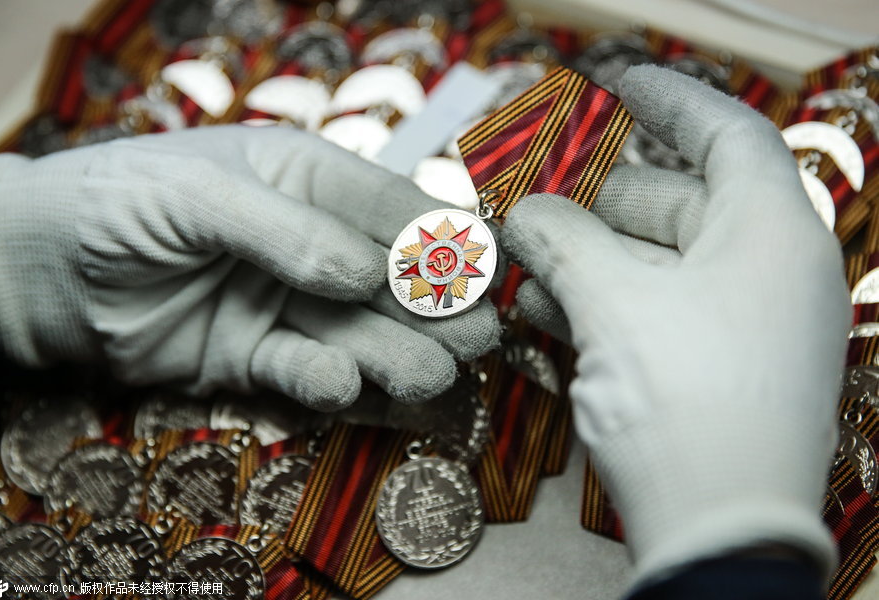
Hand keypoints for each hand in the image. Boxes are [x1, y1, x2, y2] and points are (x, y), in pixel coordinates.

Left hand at [0, 126, 499, 407]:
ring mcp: (288, 305)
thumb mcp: (196, 194)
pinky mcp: (260, 359)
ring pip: (360, 332)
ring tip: (431, 373)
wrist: (42, 276)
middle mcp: (311, 244)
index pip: (388, 206)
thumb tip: (365, 273)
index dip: (437, 240)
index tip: (479, 275)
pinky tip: (342, 385)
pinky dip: (330, 383)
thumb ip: (284, 230)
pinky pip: (309, 373)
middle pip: (390, 279)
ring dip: (398, 353)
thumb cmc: (115, 204)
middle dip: (434, 307)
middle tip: (476, 337)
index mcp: (306, 179)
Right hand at [502, 66, 849, 585]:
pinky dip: (605, 306)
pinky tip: (545, 310)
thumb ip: (561, 241)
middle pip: (676, 205)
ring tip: (523, 262)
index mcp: (772, 233)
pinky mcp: (718, 371)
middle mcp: (770, 271)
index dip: (668, 100)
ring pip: (657, 267)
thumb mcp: (611, 306)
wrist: (720, 537)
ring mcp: (746, 325)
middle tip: (532, 205)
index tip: (616, 82)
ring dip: (587, 262)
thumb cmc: (683, 405)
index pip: (727, 135)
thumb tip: (524, 212)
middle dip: (596, 205)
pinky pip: (657, 314)